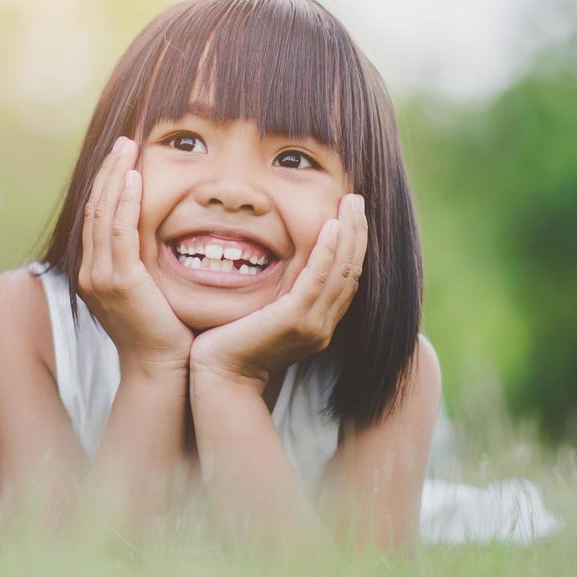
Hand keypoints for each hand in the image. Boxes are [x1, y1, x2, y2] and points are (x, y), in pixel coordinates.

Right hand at [78, 137, 193, 373]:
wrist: (159, 372)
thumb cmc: (164, 335)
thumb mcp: (149, 294)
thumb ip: (146, 266)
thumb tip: (163, 238)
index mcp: (95, 273)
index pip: (97, 217)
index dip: (108, 183)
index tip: (124, 157)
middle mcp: (90, 271)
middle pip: (94, 207)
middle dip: (108, 171)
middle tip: (125, 141)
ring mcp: (100, 276)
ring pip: (102, 212)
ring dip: (115, 175)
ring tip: (128, 147)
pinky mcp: (119, 281)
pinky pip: (118, 230)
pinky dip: (124, 200)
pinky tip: (134, 177)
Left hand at [190, 194, 368, 388]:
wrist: (219, 376)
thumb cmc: (230, 342)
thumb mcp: (263, 313)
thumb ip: (278, 294)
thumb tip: (277, 261)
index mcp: (318, 323)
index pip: (346, 279)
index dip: (353, 246)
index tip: (351, 215)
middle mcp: (322, 325)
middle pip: (352, 272)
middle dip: (357, 233)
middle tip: (357, 200)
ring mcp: (312, 324)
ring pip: (342, 272)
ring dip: (349, 234)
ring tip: (351, 203)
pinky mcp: (295, 320)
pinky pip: (318, 279)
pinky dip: (327, 251)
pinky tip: (331, 226)